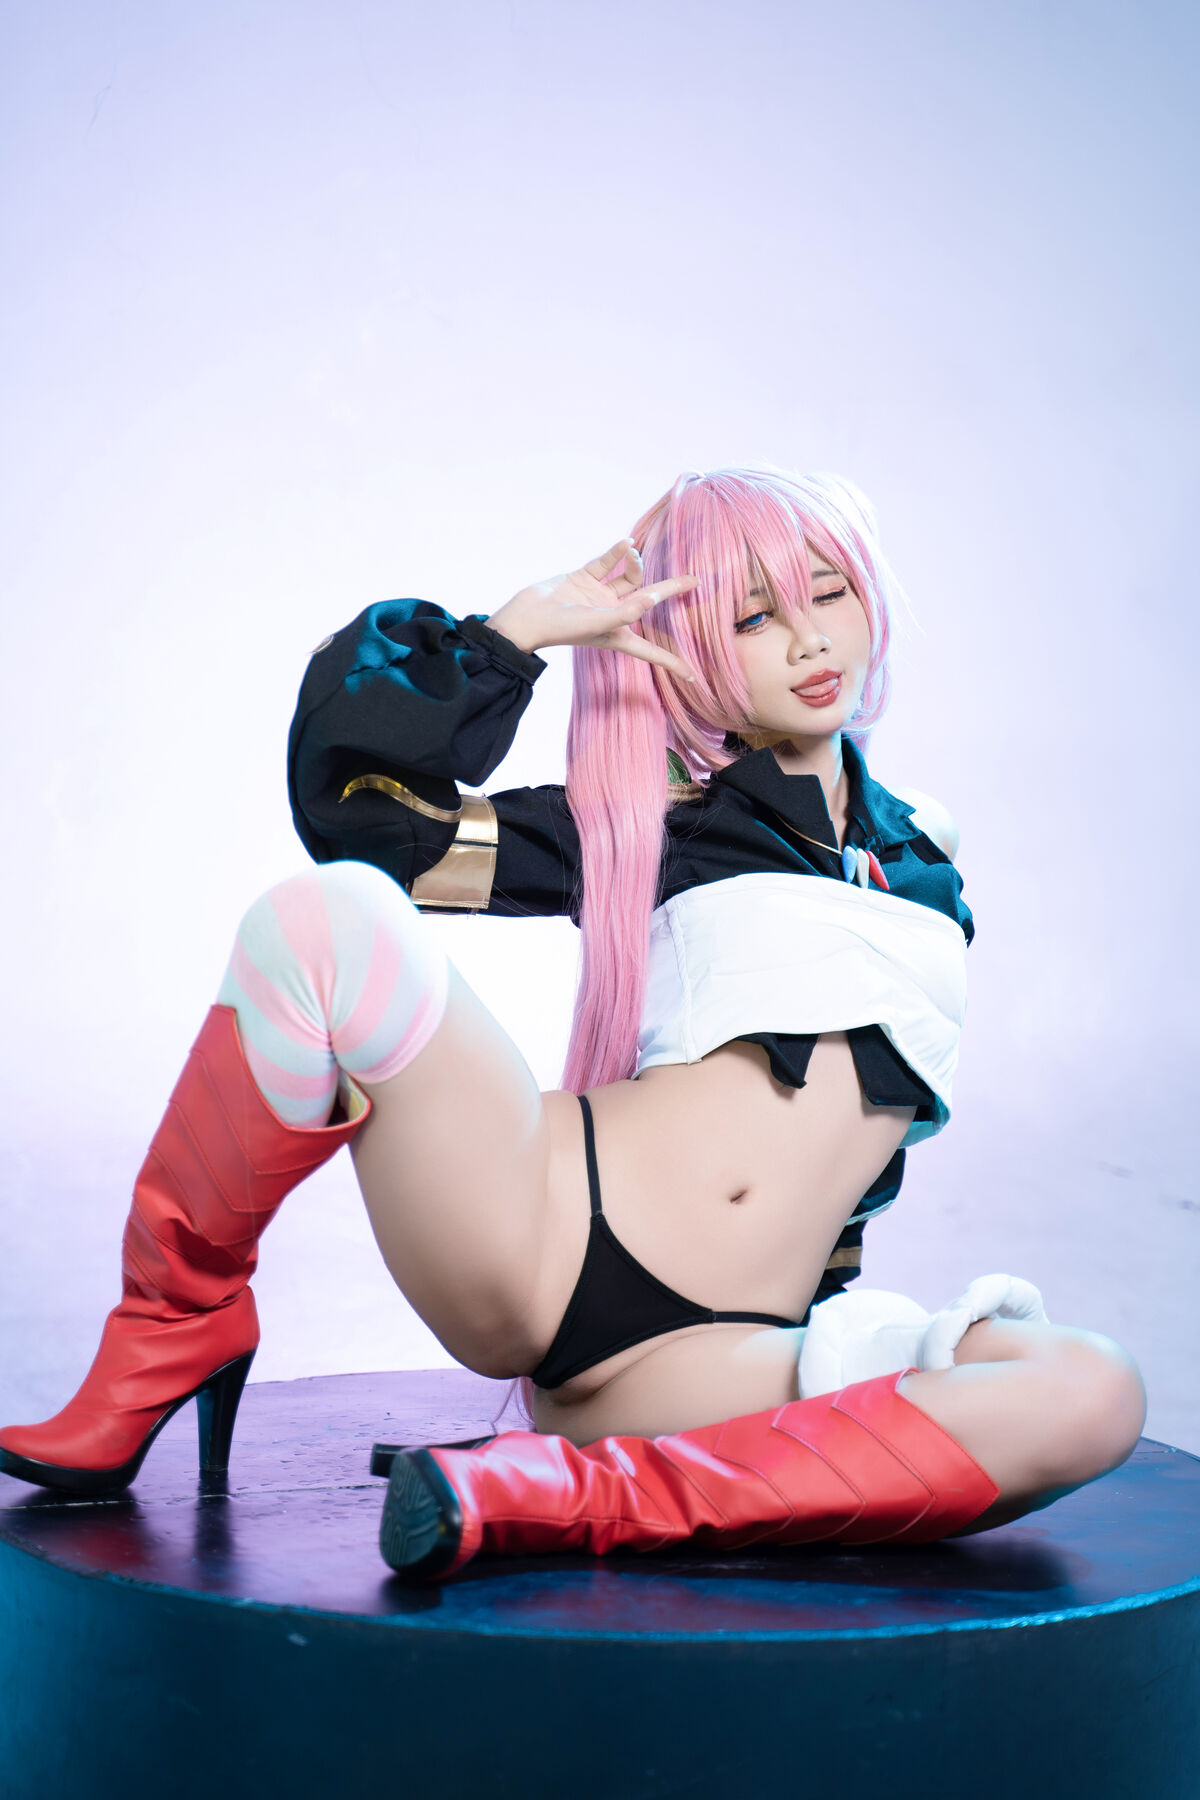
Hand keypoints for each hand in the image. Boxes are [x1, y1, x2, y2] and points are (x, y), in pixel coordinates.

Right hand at [488, 539, 698, 680]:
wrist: (526, 616)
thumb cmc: (561, 629)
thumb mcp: (597, 624)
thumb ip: (626, 612)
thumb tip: (652, 600)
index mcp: (618, 634)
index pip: (651, 652)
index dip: (672, 664)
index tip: (693, 679)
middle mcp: (612, 613)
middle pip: (648, 600)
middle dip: (671, 591)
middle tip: (695, 581)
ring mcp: (599, 595)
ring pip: (628, 576)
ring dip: (635, 564)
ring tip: (632, 553)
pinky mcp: (584, 577)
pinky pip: (607, 563)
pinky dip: (616, 552)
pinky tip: (626, 543)